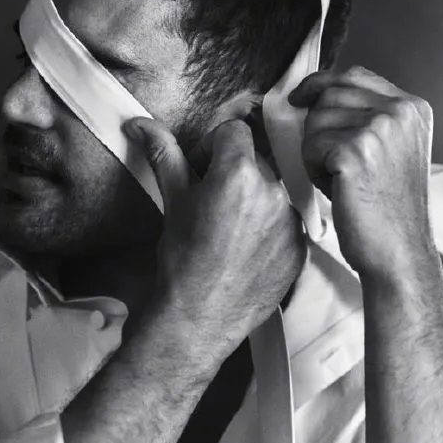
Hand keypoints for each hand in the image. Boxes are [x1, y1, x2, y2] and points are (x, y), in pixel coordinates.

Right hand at [122, 117, 305, 353]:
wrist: (200, 318)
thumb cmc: (183, 263)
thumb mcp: (174, 203)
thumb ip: (165, 156)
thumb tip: (142, 124)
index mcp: (240, 173)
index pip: (234, 131)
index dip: (213, 147)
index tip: (201, 169)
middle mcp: (273, 193)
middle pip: (256, 161)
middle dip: (234, 174)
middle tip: (212, 203)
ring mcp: (292, 222)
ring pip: (273, 192)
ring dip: (254, 200)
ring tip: (229, 231)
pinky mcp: (301, 248)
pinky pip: (287, 222)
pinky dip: (270, 228)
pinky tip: (246, 249)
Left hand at [291, 65, 434, 279]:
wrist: (398, 251)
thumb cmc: (387, 209)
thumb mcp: (392, 151)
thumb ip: (369, 119)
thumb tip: (317, 97)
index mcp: (413, 108)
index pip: (355, 75)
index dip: (321, 83)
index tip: (300, 97)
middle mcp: (400, 111)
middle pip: (330, 94)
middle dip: (317, 127)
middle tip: (329, 162)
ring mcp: (380, 129)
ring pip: (316, 120)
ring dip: (315, 151)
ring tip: (339, 180)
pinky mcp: (355, 151)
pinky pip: (311, 146)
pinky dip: (314, 169)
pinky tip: (336, 189)